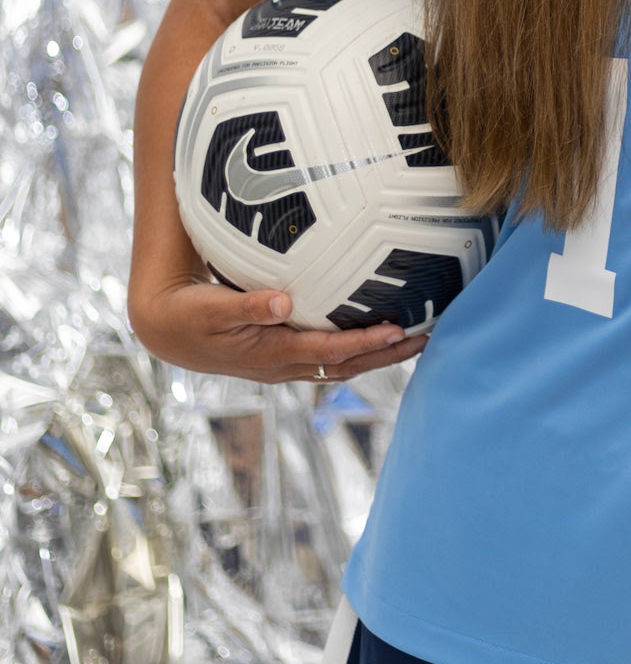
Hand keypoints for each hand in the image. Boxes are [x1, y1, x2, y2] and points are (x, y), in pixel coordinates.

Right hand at [129, 278, 428, 384]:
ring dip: (379, 353)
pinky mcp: (283, 353)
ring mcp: (284, 362)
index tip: (398, 329)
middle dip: (387, 354)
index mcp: (271, 353)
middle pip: (347, 364)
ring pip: (341, 363)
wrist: (167, 329)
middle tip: (429, 335)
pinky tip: (379, 332)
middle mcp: (284, 364)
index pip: (329, 351)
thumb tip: (283, 299)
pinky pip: (329, 354)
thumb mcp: (212, 308)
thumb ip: (247, 304)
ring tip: (417, 337)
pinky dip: (357, 347)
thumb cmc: (188, 314)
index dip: (365, 343)